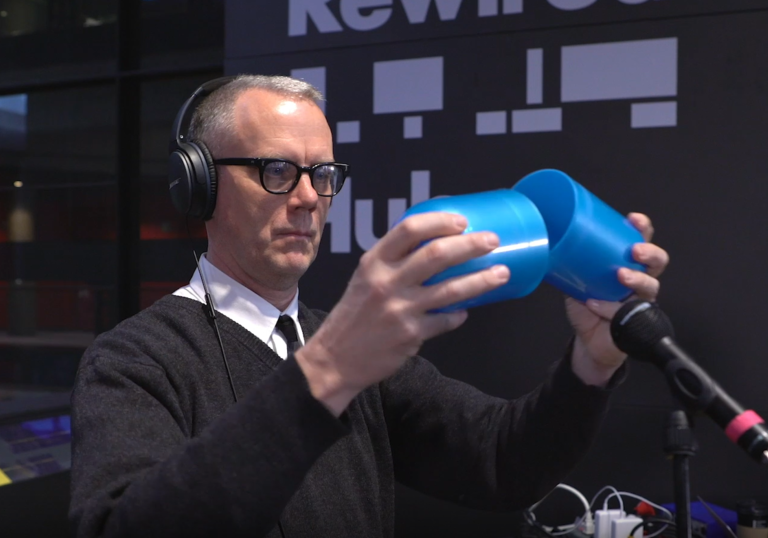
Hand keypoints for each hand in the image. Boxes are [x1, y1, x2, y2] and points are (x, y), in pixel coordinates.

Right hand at [296, 212, 510, 414]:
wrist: (336, 358)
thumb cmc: (355, 314)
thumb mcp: (366, 278)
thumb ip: (394, 261)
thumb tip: (436, 241)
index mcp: (374, 262)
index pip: (409, 229)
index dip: (440, 221)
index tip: (463, 220)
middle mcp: (386, 282)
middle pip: (436, 255)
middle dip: (471, 245)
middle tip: (493, 240)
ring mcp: (399, 310)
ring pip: (450, 290)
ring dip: (481, 280)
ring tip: (502, 272)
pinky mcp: (411, 335)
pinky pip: (446, 320)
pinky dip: (460, 314)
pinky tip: (467, 310)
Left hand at [567, 213, 668, 385]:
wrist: (589, 340)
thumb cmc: (587, 305)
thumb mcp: (575, 280)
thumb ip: (567, 265)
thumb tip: (544, 246)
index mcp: (627, 263)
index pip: (641, 240)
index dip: (642, 228)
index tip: (634, 219)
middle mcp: (639, 280)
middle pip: (657, 261)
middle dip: (649, 252)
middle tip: (634, 250)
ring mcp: (640, 301)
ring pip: (650, 286)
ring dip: (637, 279)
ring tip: (620, 276)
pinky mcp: (636, 322)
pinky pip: (628, 313)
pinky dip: (610, 309)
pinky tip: (594, 305)